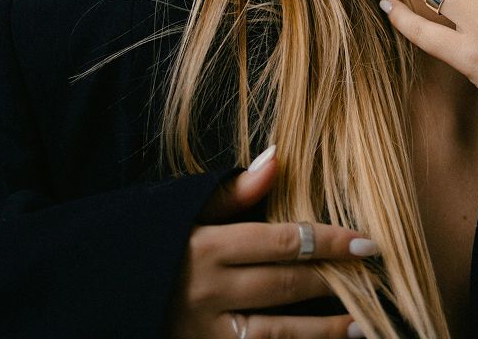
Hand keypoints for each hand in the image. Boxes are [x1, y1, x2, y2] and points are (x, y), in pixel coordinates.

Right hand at [165, 146, 374, 337]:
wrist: (97, 294)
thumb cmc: (152, 245)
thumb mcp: (186, 212)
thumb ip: (234, 191)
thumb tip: (279, 156)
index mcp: (207, 246)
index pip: (284, 242)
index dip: (331, 242)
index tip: (369, 242)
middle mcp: (207, 292)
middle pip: (286, 286)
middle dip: (336, 282)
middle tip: (379, 279)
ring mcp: (202, 333)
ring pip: (276, 335)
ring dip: (324, 332)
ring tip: (365, 325)